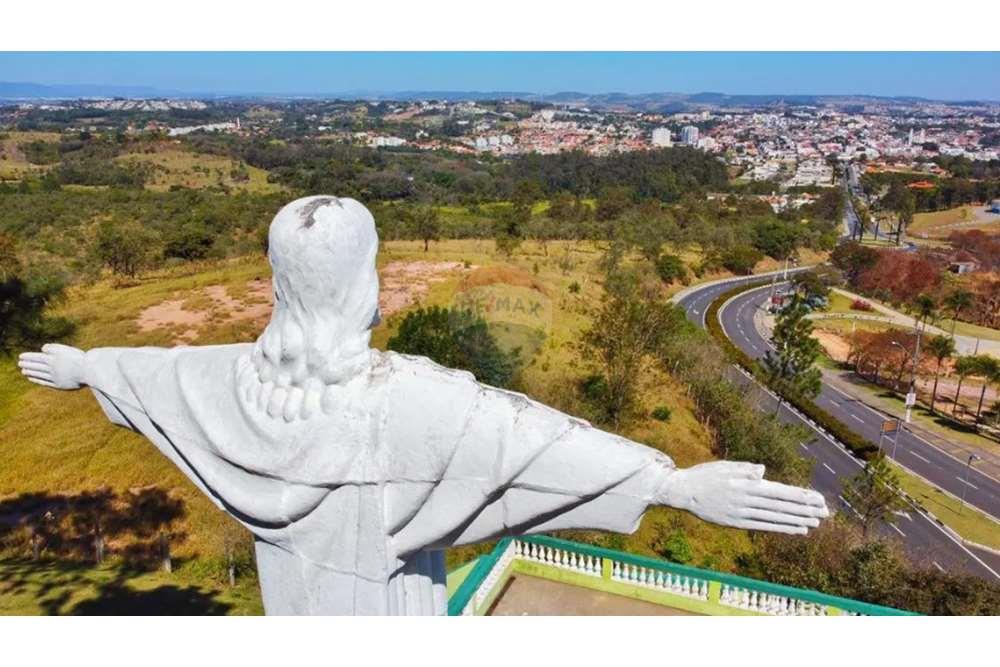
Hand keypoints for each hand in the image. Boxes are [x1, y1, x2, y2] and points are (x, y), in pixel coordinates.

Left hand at [18, 344, 87, 390]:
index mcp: (54, 359)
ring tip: (23, 371)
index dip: (29, 356)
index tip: (21, 356)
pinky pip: (44, 382)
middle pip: (37, 366)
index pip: (38, 357)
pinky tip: (32, 378)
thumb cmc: (80, 359)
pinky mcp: (59, 385)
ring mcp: (55, 377)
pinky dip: (37, 380)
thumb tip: (42, 348)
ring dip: (30, 372)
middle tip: (19, 363)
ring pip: (39, 374)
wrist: (89, 372)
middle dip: (28, 364)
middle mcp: (52, 369)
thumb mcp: (67, 350)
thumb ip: (54, 348)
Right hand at [658, 461, 827, 534]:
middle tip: (826, 513)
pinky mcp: (735, 523)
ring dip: (797, 521)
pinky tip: (796, 529)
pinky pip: (763, 526)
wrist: (682, 492)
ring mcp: (741, 513)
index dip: (801, 496)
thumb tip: (764, 472)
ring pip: (775, 518)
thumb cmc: (705, 475)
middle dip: (805, 510)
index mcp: (746, 484)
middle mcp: (746, 500)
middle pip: (781, 506)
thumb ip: (745, 470)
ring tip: (815, 523)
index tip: (818, 499)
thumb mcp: (724, 466)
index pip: (780, 491)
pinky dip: (781, 528)